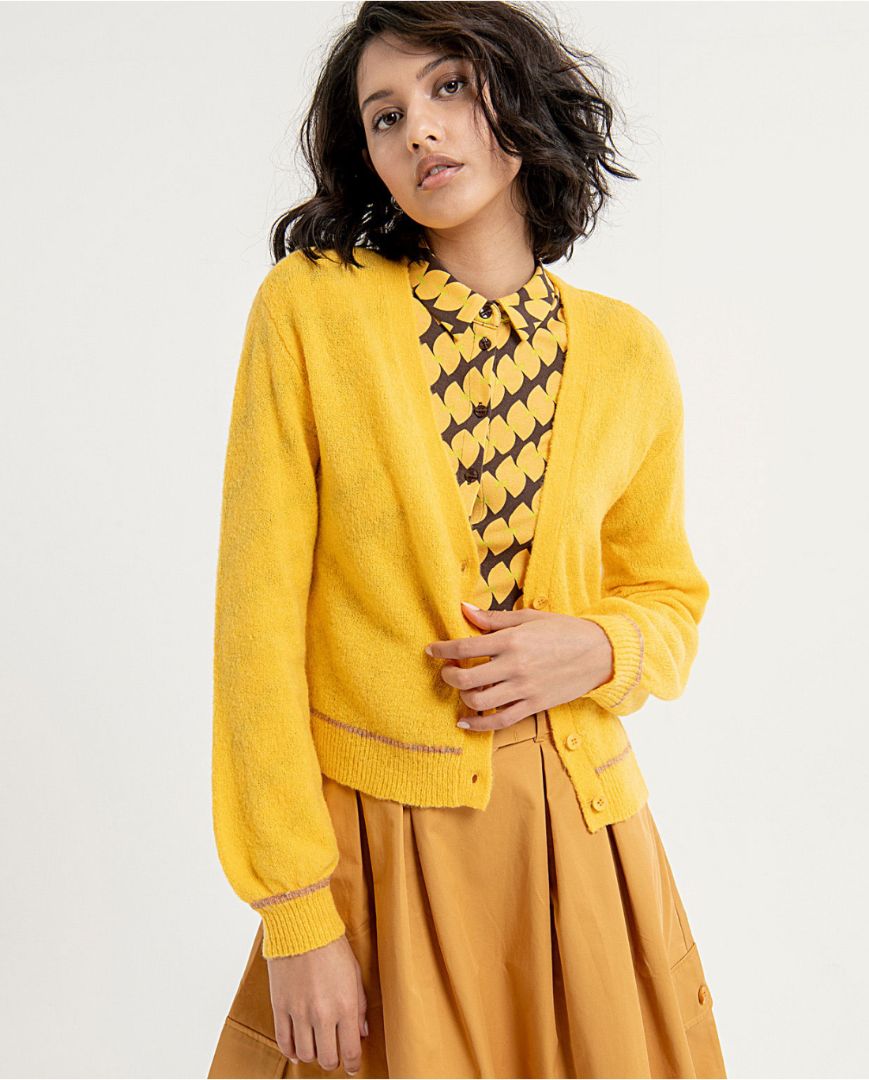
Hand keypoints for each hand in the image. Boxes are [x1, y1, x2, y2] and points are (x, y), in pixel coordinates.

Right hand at [268, 933, 367, 1075]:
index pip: (351, 1051)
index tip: (353, 1067)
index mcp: (346, 1006)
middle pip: (328, 1059)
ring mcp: (299, 1013)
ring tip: (316, 1046)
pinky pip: (284, 1041)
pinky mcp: (280, 1007)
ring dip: (313, 1055)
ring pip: (306, 1054)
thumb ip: (360, 1006)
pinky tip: (297, 1048)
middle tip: (335, 1054)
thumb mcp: (355, 974)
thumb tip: (361, 1032)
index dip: (353, 1064)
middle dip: (333, 1061)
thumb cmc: (332, 947)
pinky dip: (291, 1050)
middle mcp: (323, 1014)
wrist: (302, 927)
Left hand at [424, 601, 613, 730]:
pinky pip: (500, 721)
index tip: (431, 650)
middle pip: (466, 678)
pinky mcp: (533, 706)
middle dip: (448, 675)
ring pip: (479, 702)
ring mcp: (524, 689)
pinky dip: (479, 725)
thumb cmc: (564, 631)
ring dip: (463, 697)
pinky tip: (466, 722)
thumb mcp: (529, 617)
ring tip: (462, 688)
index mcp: (511, 641)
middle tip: (447, 670)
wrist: (600, 653)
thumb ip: (494, 619)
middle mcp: (514, 666)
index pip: (465, 647)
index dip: (442, 649)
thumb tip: (464, 609)